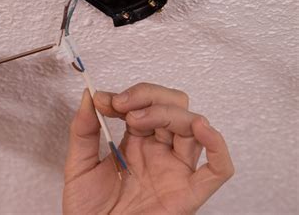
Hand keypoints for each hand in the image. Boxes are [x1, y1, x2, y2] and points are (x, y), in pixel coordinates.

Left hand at [63, 83, 233, 213]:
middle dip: (148, 97)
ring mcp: (176, 170)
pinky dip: (217, 146)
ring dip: (168, 112)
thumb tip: (89, 95)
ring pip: (192, 127)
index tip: (102, 99)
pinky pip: (218, 169)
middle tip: (121, 105)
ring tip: (136, 120)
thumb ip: (83, 130)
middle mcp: (160, 152)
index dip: (129, 95)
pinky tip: (201, 128)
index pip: (146, 105)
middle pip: (174, 107)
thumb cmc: (89, 210)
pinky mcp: (189, 193)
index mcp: (137, 143)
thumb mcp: (79, 164)